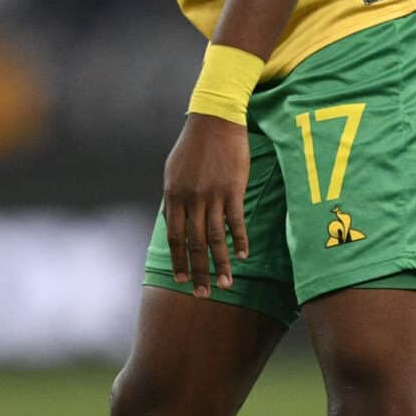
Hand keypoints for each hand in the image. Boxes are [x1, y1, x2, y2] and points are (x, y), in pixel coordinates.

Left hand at [162, 113, 249, 297]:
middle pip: (194, 244)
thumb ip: (173, 199)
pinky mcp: (233, 189)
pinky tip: (243, 257)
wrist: (214, 120)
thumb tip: (173, 223)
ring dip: (221, 264)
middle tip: (203, 294)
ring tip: (227, 284)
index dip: (178, 261)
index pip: (174, 237)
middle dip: (198, 272)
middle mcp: (191, 199)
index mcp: (173, 196)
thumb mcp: (173, 172)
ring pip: (216, 238)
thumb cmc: (192, 147)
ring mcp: (212, 195)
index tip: (180, 281)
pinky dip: (239, 241)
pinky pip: (236, 221)